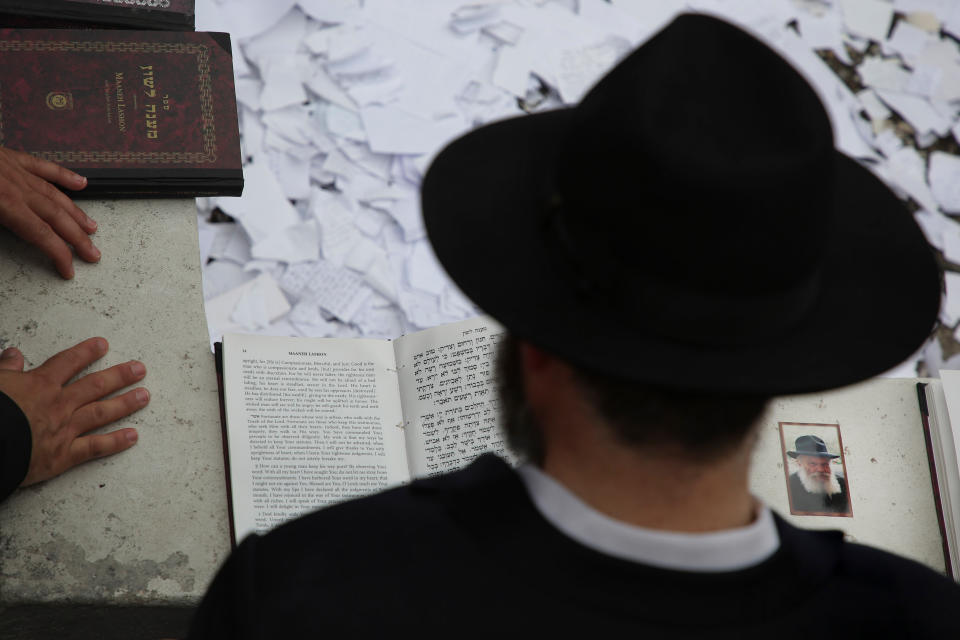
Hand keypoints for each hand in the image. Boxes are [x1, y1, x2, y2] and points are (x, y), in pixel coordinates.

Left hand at [0, 146, 99, 278]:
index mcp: (3, 203)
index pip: (41, 234)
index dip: (58, 254)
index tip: (69, 270)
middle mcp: (16, 187)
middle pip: (56, 217)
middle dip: (77, 238)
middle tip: (93, 254)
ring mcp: (16, 170)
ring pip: (55, 195)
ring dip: (76, 213)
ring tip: (92, 228)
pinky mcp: (11, 157)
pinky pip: (44, 167)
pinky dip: (64, 176)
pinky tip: (81, 184)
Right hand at [0, 338, 148, 485]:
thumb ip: (5, 369)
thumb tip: (12, 354)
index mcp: (39, 384)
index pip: (68, 362)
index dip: (86, 352)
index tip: (103, 345)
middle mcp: (58, 404)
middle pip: (95, 385)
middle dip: (119, 375)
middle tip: (140, 369)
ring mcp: (64, 429)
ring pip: (101, 412)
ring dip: (125, 403)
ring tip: (144, 396)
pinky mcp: (63, 455)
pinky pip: (95, 447)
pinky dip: (115, 442)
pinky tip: (133, 436)